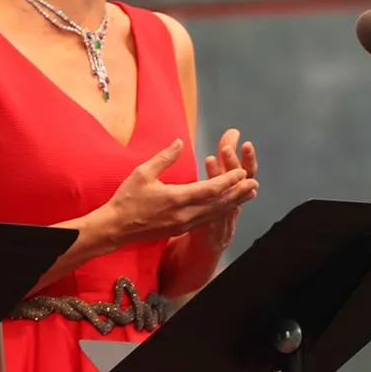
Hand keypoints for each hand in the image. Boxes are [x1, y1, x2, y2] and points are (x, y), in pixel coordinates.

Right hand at [95, 139, 257, 244]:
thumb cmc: (127, 199)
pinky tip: (228, 207)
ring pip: (215, 213)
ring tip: (248, 194)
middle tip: (255, 184)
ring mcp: (183, 224)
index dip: (228, 180)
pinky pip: (206, 220)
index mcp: (177, 198)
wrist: (115, 228)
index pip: (210, 189)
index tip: (242, 172)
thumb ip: (165, 157)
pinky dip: (220, 212)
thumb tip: (180, 142)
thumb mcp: (143, 173)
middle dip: (238, 193)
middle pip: (218, 203)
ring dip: (233, 203)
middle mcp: (185, 213)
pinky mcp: (180, 229)